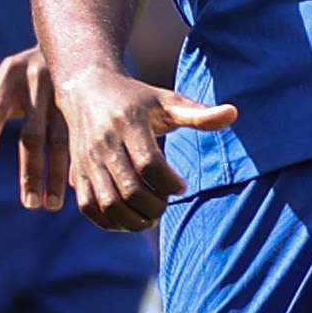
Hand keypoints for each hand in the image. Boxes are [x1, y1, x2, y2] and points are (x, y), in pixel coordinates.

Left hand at [0, 48, 71, 210]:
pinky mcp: (87, 104)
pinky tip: (78, 186)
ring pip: (61, 139)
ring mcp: (66, 93)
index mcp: (9, 77)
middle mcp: (39, 83)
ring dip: (57, 174)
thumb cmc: (19, 80)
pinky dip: (79, 162)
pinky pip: (83, 138)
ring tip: (51, 205)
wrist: (68, 44)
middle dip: (32, 170)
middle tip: (29, 205)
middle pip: (33, 132)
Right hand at [55, 68, 236, 231]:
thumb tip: (234, 114)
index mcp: (129, 123)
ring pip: (108, 204)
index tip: (182, 185)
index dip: (170, 183)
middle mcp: (104, 144)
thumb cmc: (137, 99)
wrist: (87, 90)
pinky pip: (90, 209)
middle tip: (167, 203)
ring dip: (134, 220)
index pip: (149, 164)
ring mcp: (88, 161)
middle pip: (130, 189)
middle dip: (155, 206)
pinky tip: (130, 217)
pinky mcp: (77, 174)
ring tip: (151, 216)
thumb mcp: (167, 101)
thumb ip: (198, 114)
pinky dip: (111, 222)